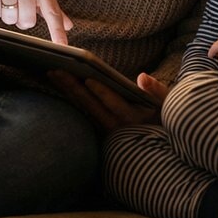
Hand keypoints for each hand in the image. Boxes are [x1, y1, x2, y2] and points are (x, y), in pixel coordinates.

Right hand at [0, 0, 72, 43]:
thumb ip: (52, 8)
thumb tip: (68, 26)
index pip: (52, 11)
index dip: (57, 30)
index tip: (62, 45)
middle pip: (27, 21)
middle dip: (21, 20)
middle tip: (18, 7)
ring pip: (10, 19)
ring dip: (7, 15)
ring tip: (7, 0)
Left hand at [49, 71, 165, 131]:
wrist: (158, 147)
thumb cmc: (163, 119)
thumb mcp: (167, 104)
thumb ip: (156, 90)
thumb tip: (142, 77)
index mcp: (132, 118)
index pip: (114, 103)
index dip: (101, 91)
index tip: (88, 78)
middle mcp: (115, 126)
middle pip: (90, 105)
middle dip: (72, 87)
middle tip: (55, 69)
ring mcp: (104, 129)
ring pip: (81, 108)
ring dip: (66, 91)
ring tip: (51, 73)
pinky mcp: (97, 129)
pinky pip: (80, 112)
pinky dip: (69, 98)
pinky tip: (57, 85)